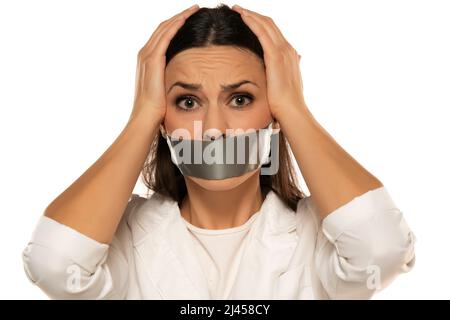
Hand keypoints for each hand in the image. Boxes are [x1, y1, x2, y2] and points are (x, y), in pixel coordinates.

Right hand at [129, 4, 199, 122]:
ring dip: (180, 17)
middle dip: (179, 16)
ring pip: (164, 28)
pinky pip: (165, 36)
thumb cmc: (157, 108)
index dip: (176, 25)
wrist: (146, 116)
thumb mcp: (165, 89)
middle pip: (163, 28)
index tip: (190, 18)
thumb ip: (171, 78)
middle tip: (194, 8)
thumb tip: (187, 79)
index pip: (163, 35)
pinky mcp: (152, 59)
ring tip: (193, 9)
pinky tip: (186, 18)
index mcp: (148, 60)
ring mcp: (147, 55)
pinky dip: (175, 25)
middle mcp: (145, 54)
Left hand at [231, 4, 305, 119]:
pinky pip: (263, 33)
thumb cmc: (284, 104)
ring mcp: (283, 51)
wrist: (291, 111)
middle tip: (238, 9)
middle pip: (269, 24)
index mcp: (289, 55)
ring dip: (251, 14)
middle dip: (254, 14)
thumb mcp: (282, 86)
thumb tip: (278, 75)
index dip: (260, 23)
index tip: (246, 18)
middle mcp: (287, 49)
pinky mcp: (275, 56)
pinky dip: (253, 22)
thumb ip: (281, 75)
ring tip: (237, 8)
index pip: (273, 32)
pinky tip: (242, 16)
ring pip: (266, 24)